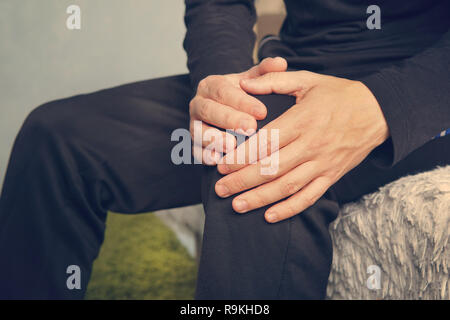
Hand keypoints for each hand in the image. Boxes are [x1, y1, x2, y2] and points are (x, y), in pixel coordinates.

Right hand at [189, 57, 286, 164]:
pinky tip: (218, 160)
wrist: (225, 110)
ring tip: (232, 146)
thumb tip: (281, 63)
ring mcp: (194, 124)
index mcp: (211, 85)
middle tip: (250, 128)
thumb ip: (265, 71)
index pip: (223, 91)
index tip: (262, 112)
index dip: (242, 102)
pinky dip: (205, 156)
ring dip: (215, 139)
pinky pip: (196, 151)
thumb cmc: (243, 96)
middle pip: (209, 110)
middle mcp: (198, 103)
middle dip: (230, 120)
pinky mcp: (194, 144)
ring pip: (199, 131)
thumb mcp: (253, 81)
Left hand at [214, 71, 388, 222]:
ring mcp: (322, 163)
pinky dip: (290, 209)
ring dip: (260, 198)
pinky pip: (310, 197)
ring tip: (236, 205)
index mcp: (302, 120)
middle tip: (219, 189)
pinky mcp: (331, 176)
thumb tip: (243, 84)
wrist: (378, 111)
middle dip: (242, 181)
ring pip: (287, 186)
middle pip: (272, 168)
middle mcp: (312, 145)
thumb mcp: (307, 79)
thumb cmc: (338, 94)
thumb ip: (274, 81)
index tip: (221, 164)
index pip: (266, 142)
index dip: (241, 156)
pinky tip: (270, 216)